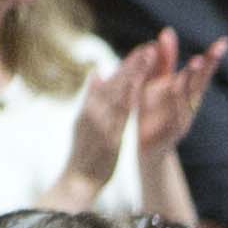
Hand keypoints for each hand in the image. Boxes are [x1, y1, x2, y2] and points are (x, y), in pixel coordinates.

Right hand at [60, 52, 145, 201]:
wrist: (77, 181)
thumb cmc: (85, 153)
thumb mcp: (86, 121)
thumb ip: (93, 97)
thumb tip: (98, 73)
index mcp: (92, 107)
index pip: (113, 81)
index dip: (129, 64)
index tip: (144, 49)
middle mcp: (94, 111)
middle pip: (116, 83)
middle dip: (134, 63)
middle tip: (150, 46)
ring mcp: (99, 124)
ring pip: (118, 94)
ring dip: (133, 75)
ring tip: (147, 59)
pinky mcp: (106, 139)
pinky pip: (118, 117)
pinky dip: (126, 101)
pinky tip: (137, 89)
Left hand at [133, 28, 225, 162]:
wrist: (144, 149)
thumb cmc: (151, 112)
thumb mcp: (156, 83)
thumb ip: (163, 60)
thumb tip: (168, 31)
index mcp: (185, 90)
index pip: (201, 72)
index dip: (212, 59)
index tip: (224, 42)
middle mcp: (188, 104)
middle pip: (200, 83)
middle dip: (207, 68)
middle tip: (215, 51)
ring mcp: (182, 119)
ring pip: (189, 98)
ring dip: (193, 81)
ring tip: (197, 63)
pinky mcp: (170, 133)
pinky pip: (173, 117)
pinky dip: (175, 103)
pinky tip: (176, 89)